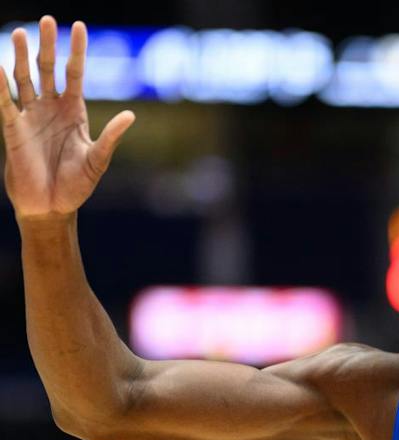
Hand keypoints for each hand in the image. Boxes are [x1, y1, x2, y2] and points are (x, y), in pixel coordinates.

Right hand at [1, 17, 133, 218]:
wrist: (53, 207)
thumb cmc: (77, 186)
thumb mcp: (98, 160)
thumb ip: (111, 137)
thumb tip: (131, 116)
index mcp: (74, 112)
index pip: (75, 74)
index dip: (77, 52)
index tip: (79, 27)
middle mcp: (51, 108)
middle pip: (48, 69)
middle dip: (48, 45)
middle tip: (47, 20)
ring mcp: (31, 116)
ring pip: (24, 78)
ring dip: (20, 56)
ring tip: (19, 32)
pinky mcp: (13, 128)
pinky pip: (4, 102)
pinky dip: (0, 84)